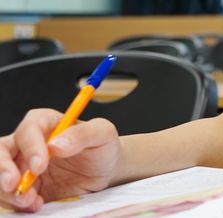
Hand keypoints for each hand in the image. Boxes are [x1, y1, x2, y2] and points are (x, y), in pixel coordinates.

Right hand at [0, 109, 120, 212]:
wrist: (105, 172)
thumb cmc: (103, 147)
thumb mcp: (103, 134)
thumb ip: (84, 134)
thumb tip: (56, 144)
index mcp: (46, 123)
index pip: (28, 130)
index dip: (30, 147)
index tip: (39, 165)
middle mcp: (29, 143)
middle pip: (1, 150)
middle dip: (2, 168)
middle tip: (13, 184)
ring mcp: (22, 166)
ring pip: (0, 174)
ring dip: (9, 191)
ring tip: (30, 200)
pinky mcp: (24, 187)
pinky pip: (9, 195)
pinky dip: (17, 203)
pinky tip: (36, 204)